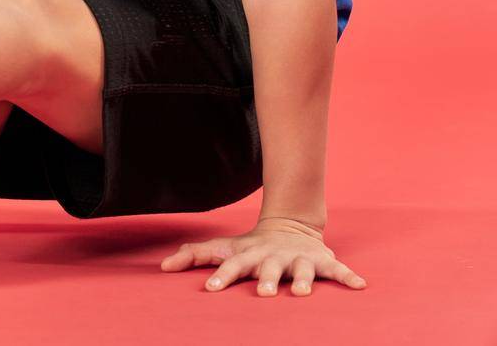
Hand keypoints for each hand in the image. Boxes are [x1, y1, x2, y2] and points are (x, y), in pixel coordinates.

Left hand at [160, 217, 367, 295]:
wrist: (289, 226)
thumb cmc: (250, 247)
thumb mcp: (224, 249)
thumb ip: (194, 256)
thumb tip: (161, 266)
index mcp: (249, 256)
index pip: (231, 266)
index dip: (221, 276)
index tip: (210, 289)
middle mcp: (273, 258)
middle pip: (268, 269)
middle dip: (266, 280)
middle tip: (263, 294)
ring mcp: (298, 259)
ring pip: (302, 271)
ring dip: (303, 281)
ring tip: (302, 294)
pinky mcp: (322, 262)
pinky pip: (338, 270)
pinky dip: (349, 277)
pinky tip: (360, 286)